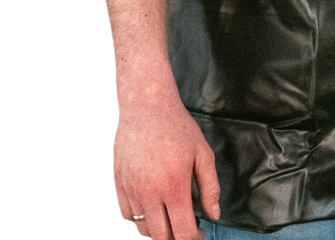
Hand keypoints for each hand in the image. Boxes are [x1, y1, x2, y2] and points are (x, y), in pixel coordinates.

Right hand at [113, 97, 220, 239]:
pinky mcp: (120, 185)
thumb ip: (210, 187)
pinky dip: (140, 217)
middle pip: (161, 237)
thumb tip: (214, 214)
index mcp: (174, 188)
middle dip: (176, 237)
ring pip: (143, 229)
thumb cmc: (177, 127)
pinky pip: (128, 215)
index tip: (199, 235)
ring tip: (170, 214)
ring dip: (158, 229)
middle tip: (187, 227)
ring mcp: (132, 191)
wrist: (148, 107)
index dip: (193, 239)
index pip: (182, 232)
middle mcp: (150, 194)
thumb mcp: (203, 154)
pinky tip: (153, 204)